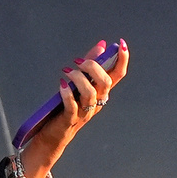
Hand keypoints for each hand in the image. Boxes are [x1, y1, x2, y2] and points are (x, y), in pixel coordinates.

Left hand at [19, 39, 129, 177]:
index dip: (122, 59)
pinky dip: (67, 94)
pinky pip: (73, 106)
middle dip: (93, 67)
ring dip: (78, 78)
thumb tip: (102, 46)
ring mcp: (85, 112)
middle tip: (78, 62)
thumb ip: (90, 65)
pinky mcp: (70, 119)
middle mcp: (97, 102)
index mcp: (102, 92)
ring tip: (66, 72)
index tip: (120, 43)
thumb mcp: (79, 83)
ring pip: (90, 93)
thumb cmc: (67, 106)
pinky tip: (61, 85)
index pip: (118, 75)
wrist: (54, 134)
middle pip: (105, 82)